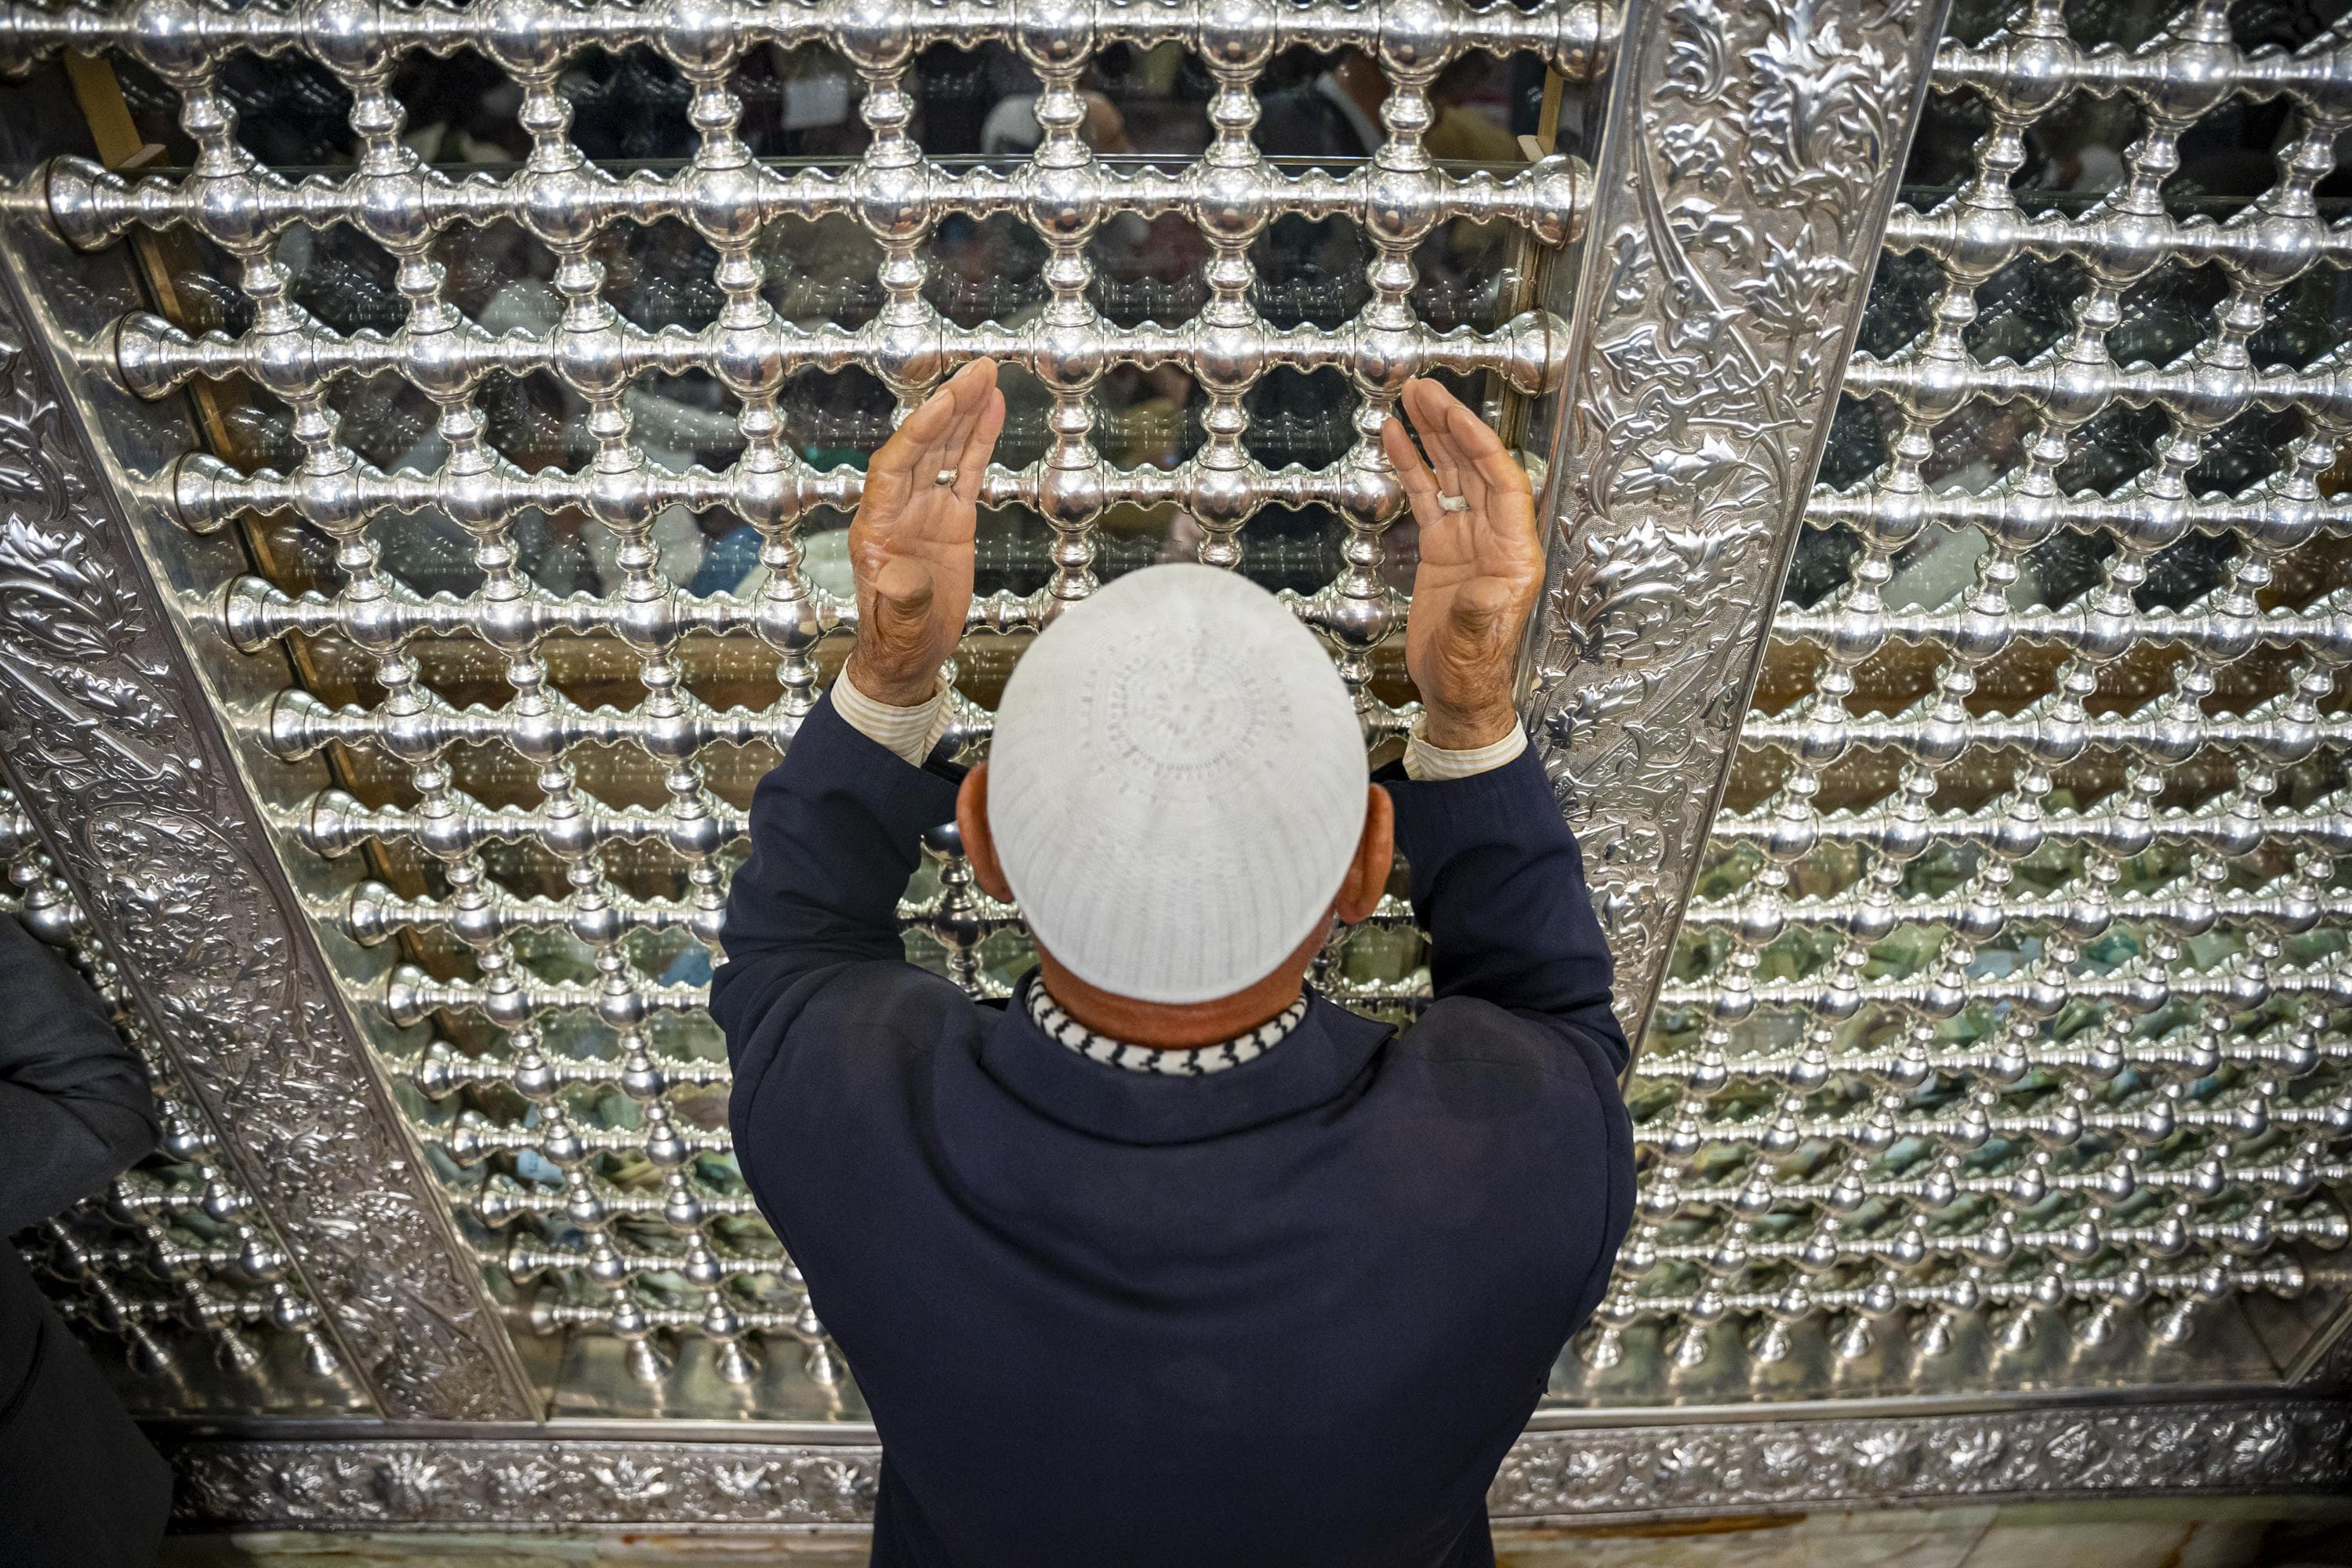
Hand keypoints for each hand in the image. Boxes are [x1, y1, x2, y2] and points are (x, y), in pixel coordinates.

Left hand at [845, 361, 1005, 705]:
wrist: (910, 657)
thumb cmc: (898, 642)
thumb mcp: (899, 627)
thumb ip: (901, 600)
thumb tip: (899, 577)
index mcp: (877, 526)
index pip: (895, 466)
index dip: (919, 433)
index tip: (944, 404)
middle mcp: (899, 508)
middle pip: (922, 446)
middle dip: (948, 408)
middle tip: (976, 371)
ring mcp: (926, 510)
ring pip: (945, 450)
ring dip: (964, 412)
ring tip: (987, 375)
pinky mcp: (951, 519)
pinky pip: (965, 471)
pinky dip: (978, 440)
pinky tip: (992, 409)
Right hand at [1380, 378, 1543, 749]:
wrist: (1454, 693)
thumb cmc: (1472, 673)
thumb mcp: (1476, 646)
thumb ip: (1482, 614)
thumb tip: (1487, 585)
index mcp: (1513, 554)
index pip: (1502, 483)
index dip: (1480, 446)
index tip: (1454, 415)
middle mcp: (1495, 538)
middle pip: (1476, 467)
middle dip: (1451, 426)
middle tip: (1425, 391)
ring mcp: (1467, 539)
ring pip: (1451, 474)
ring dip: (1432, 436)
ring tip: (1411, 400)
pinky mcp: (1442, 548)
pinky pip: (1427, 497)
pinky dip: (1412, 467)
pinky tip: (1395, 440)